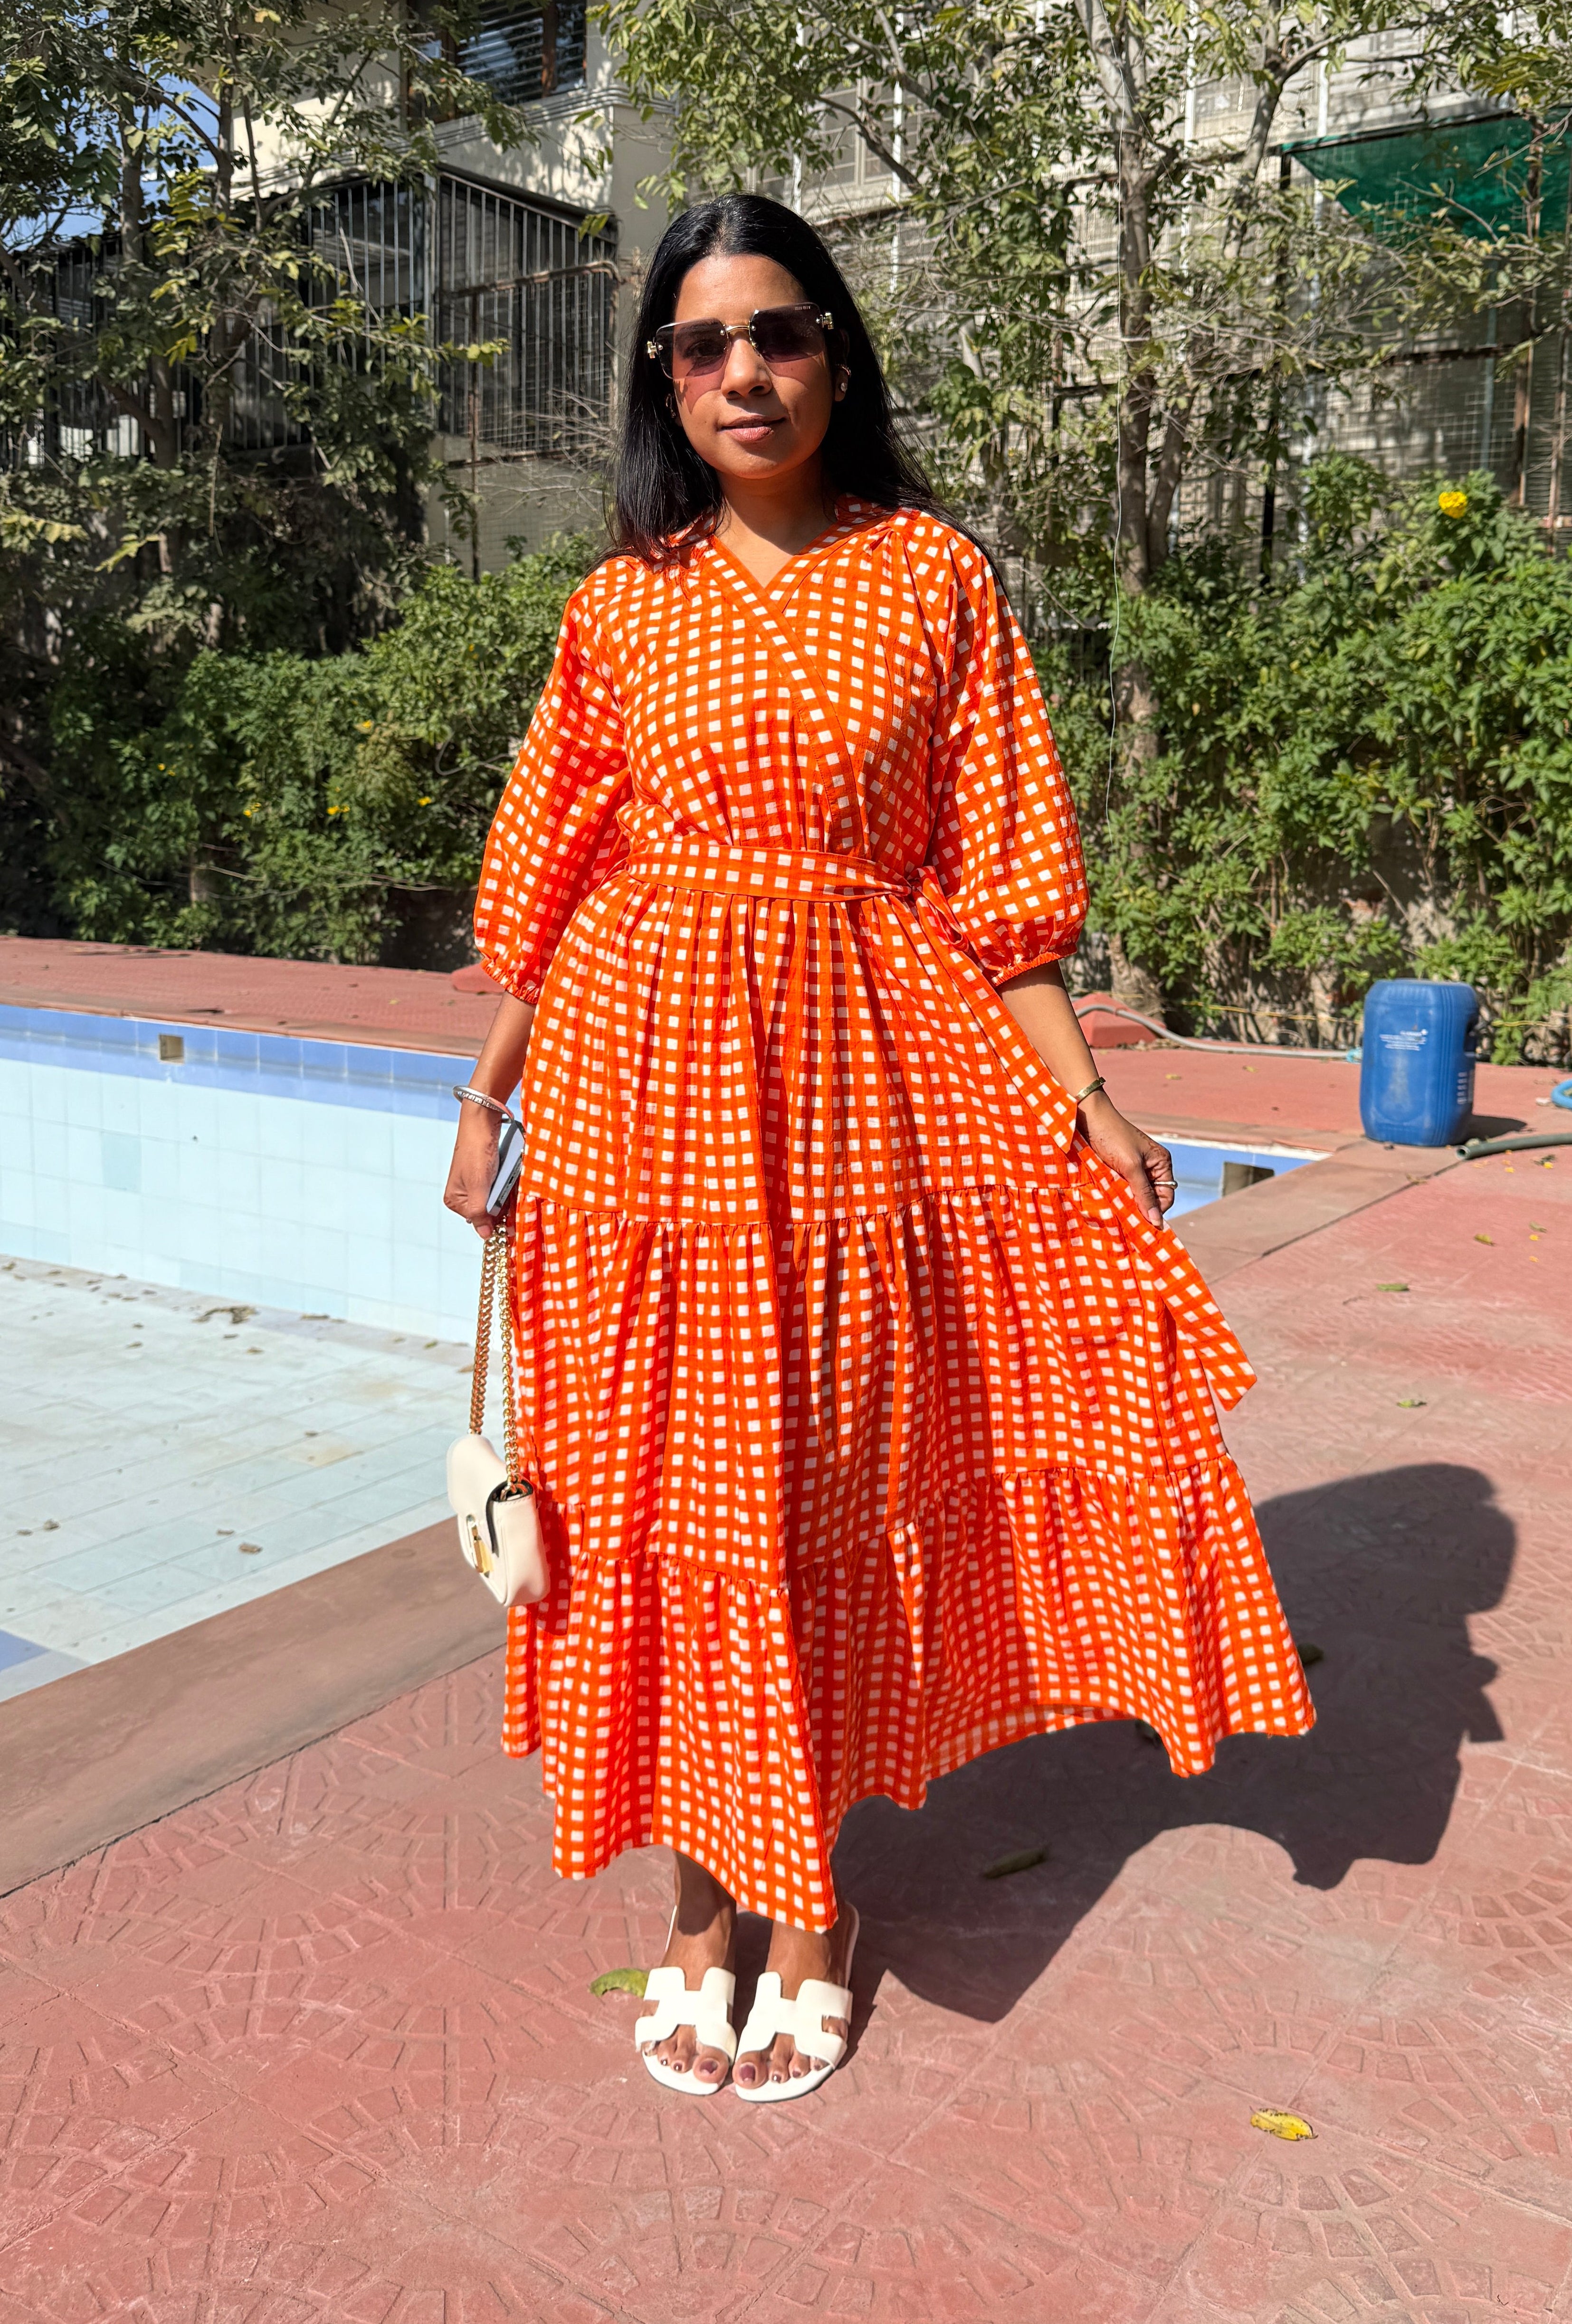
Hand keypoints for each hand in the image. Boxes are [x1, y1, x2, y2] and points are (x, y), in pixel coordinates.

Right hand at [444, 1105, 502, 1237]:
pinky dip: (509, 1186)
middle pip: (489, 1212)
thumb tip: (486, 1235)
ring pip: (497, 1200)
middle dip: (504, 1207)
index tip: (513, 1220)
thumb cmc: (477, 1152)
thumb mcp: (479, 1186)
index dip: (497, 1220)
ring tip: (513, 1184)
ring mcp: (476, 1184)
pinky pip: (500, 1188)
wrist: (483, 1121)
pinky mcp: (486, 1174)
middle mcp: (463, 1194)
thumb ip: (480, 1212)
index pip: (480, 1221)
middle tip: (514, 1198)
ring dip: (508, 1196)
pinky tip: (513, 1179)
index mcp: (455, 1200)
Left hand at [1078, 1090, 1174, 1226]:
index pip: (1166, 1196)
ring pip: (1136, 1194)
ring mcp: (1135, 1168)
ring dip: (1128, 1201)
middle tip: (1126, 1217)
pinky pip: (1124, 1188)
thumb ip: (1144, 1194)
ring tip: (1117, 1208)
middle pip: (1151, 1197)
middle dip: (1141, 1207)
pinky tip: (1110, 1199)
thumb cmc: (1113, 1137)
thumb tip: (1157, 1221)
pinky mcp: (1120, 1168)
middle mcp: (1152, 1166)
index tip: (1141, 1222)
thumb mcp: (1131, 1167)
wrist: (1089, 1118)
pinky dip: (1118, 1194)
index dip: (1156, 1210)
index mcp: (1161, 1163)